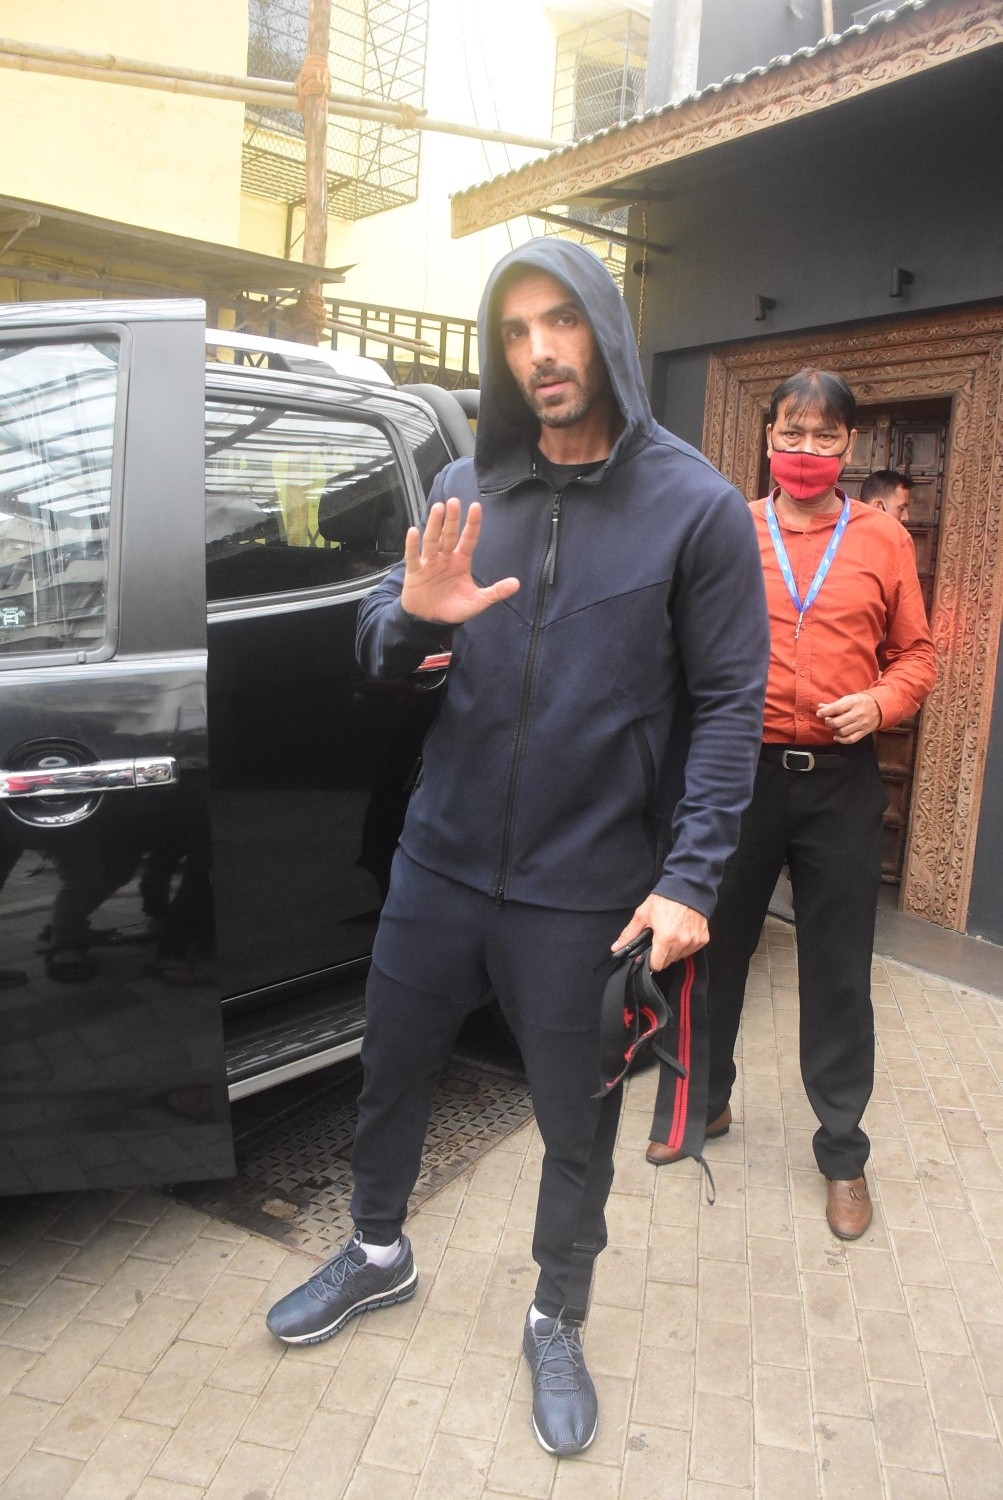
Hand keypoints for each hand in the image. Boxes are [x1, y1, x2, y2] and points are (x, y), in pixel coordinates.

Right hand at [401, 498, 518, 622]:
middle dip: (451, 519)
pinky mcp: (415, 572)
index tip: (476, 506)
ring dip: (434, 525)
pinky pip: (414, 557)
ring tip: (438, 508)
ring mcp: (429, 563)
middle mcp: (445, 558)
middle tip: (454, 501)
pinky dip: (412, 545)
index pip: (468, 539)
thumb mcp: (477, 602)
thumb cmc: (453, 608)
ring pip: (432, 541)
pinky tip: (413, 532)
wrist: (430, 621)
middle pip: (448, 535)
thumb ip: (495, 592)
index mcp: (461, 561)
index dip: (472, 523)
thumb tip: (516, 584)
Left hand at [613, 894, 708, 971]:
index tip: (648, 955)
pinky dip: (686, 945)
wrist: (687, 888)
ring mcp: (694, 941)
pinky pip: (692, 950)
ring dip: (674, 951)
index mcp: (665, 938)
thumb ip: (629, 934)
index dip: (650, 961)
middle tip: (658, 940)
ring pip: (680, 957)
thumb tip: (616, 948)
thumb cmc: (664, 900)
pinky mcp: (703, 939)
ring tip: (670, 934)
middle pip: (668, 961)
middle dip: (661, 954)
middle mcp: (682, 942)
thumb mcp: (643, 914)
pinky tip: (681, 933)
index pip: (657, 964)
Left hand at [816, 692, 881, 742]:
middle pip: (837, 722)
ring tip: (834, 727)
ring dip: (834, 731)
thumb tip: (820, 707)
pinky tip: (837, 736)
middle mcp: (858, 714)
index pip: (836, 708)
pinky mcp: (864, 732)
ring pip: (842, 732)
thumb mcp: (849, 699)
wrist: (880, 707)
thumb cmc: (861, 702)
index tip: (820, 713)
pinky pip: (850, 739)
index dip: (825, 712)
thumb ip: (834, 704)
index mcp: (853, 703)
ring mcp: (861, 724)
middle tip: (828, 720)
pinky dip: (841, 740)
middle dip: (828, 722)